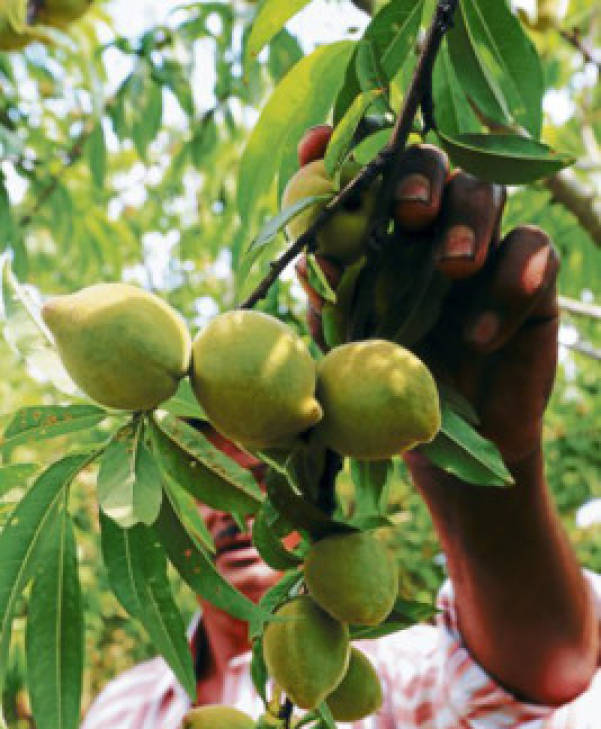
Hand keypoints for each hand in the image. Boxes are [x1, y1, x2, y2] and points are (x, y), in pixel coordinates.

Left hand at [295, 125, 559, 465]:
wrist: (447, 451)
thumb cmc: (389, 396)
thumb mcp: (349, 355)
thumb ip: (329, 308)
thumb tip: (310, 257)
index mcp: (379, 241)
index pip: (363, 182)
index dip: (342, 154)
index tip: (314, 147)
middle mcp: (429, 233)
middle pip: (430, 165)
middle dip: (417, 176)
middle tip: (408, 212)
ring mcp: (483, 252)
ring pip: (485, 193)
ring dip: (469, 220)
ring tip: (455, 266)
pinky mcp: (529, 283)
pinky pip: (534, 250)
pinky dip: (515, 275)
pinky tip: (483, 331)